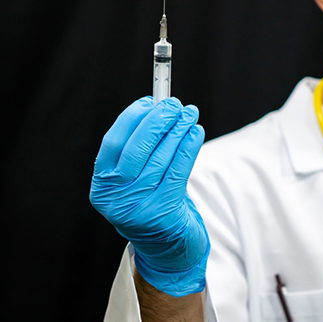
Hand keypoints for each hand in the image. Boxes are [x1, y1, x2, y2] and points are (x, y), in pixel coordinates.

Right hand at [90, 96, 209, 296]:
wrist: (166, 246)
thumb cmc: (151, 201)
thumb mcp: (136, 180)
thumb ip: (140, 148)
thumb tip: (157, 105)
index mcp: (102, 185)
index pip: (113, 144)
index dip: (131, 118)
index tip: (149, 101)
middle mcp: (115, 198)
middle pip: (137, 149)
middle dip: (158, 122)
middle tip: (175, 104)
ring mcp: (138, 207)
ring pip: (161, 158)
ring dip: (178, 131)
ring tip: (190, 113)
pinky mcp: (163, 212)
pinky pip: (179, 171)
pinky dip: (189, 148)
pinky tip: (196, 132)